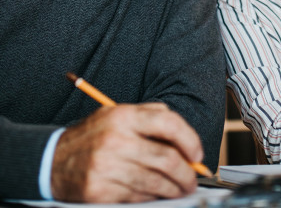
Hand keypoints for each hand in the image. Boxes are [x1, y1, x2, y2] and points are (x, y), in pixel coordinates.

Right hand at [51, 103, 203, 202]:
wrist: (52, 160)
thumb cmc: (95, 135)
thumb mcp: (120, 114)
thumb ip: (152, 117)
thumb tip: (185, 138)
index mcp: (124, 116)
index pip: (168, 123)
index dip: (189, 139)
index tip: (197, 154)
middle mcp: (116, 139)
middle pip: (165, 158)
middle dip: (186, 173)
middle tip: (193, 179)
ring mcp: (106, 166)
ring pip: (154, 182)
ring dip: (174, 189)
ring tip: (181, 189)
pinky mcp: (98, 191)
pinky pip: (136, 196)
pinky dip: (152, 197)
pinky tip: (158, 195)